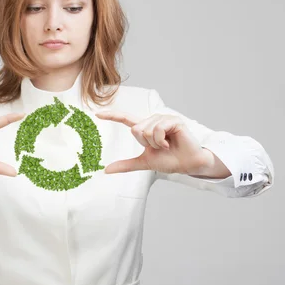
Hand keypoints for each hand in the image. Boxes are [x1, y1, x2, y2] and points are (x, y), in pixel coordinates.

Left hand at [95, 111, 213, 175]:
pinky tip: (170, 143)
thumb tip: (106, 170)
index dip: (111, 116)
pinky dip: (162, 141)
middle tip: (159, 148)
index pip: (125, 119)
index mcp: (145, 128)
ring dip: (155, 143)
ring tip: (166, 146)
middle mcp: (152, 120)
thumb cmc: (168, 160)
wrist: (186, 164)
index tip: (97, 114)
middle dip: (146, 143)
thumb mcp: (143, 162)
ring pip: (146, 130)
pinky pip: (157, 129)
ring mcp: (163, 118)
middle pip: (135, 129)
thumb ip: (125, 165)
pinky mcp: (173, 120)